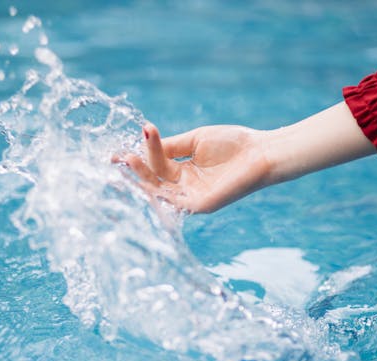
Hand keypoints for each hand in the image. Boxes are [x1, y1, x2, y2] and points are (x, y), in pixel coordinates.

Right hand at [119, 123, 271, 212]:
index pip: (155, 165)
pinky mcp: (200, 205)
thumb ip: (170, 145)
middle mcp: (185, 187)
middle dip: (135, 168)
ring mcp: (191, 198)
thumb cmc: (234, 144)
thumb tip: (142, 141)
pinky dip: (159, 190)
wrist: (261, 153)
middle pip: (153, 180)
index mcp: (184, 171)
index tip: (115, 152)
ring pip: (160, 190)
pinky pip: (174, 201)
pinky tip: (146, 178)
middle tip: (118, 156)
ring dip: (143, 176)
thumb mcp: (195, 140)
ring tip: (128, 159)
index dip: (136, 158)